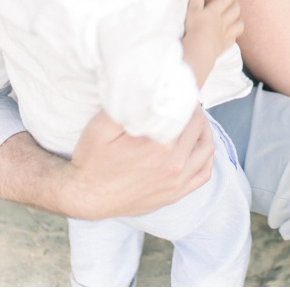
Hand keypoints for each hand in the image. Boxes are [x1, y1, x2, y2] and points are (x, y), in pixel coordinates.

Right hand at [67, 106, 213, 219]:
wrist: (83, 197)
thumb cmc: (91, 160)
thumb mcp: (101, 127)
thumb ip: (128, 107)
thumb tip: (151, 92)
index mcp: (159, 146)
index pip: (186, 113)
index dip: (184, 98)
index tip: (178, 91)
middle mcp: (173, 165)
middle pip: (198, 128)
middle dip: (193, 112)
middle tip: (183, 102)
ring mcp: (176, 182)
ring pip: (206, 149)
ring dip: (203, 131)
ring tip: (192, 121)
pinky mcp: (174, 195)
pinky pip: (204, 174)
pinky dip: (205, 157)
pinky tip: (197, 147)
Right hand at [182, 0, 243, 85]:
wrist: (200, 49)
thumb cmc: (194, 29)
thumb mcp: (192, 12)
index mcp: (213, 12)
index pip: (223, 1)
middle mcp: (221, 22)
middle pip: (233, 12)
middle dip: (236, 7)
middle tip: (237, 3)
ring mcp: (224, 35)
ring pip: (237, 26)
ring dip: (239, 22)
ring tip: (239, 20)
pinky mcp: (223, 46)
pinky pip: (232, 41)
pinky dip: (233, 38)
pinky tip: (233, 37)